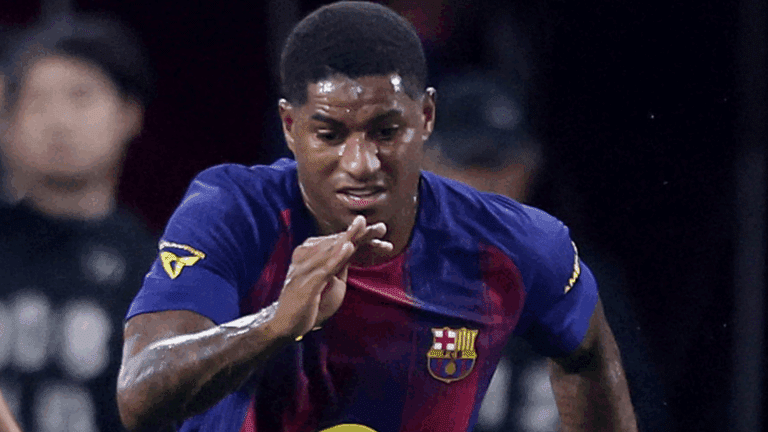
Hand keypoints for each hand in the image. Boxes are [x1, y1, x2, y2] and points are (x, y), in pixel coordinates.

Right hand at [273, 215, 391, 338]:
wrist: (284, 325)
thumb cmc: (310, 302)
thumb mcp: (330, 282)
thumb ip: (339, 264)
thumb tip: (352, 248)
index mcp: (312, 255)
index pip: (339, 242)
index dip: (361, 235)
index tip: (382, 230)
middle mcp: (307, 258)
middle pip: (337, 242)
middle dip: (360, 234)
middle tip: (383, 227)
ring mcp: (304, 270)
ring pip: (330, 250)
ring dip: (349, 238)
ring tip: (364, 226)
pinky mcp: (305, 285)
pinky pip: (323, 268)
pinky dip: (336, 257)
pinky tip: (348, 247)